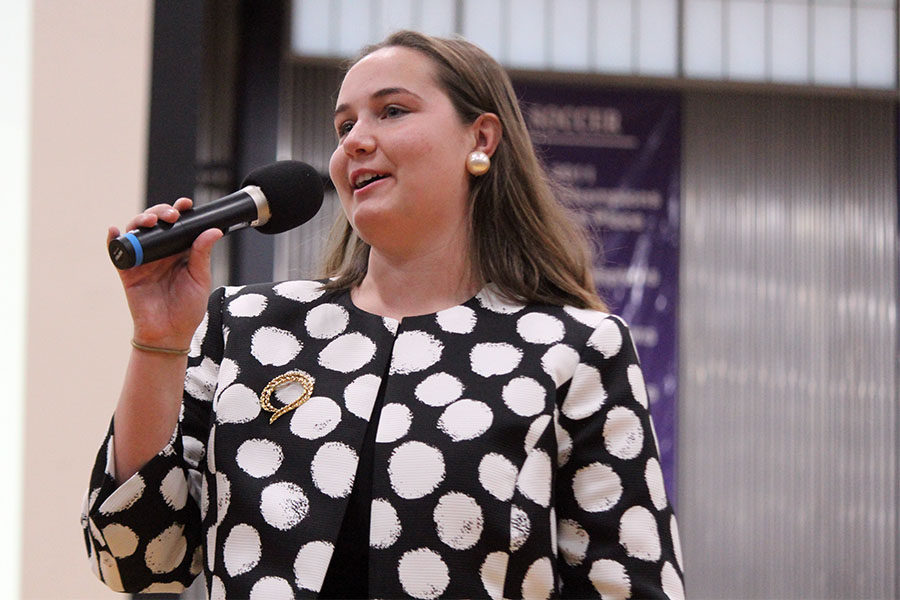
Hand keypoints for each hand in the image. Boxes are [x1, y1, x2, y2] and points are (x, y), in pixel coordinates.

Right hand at [109, 197, 223, 349]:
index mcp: (180, 251)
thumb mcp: (200, 279)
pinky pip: (117, 252)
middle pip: (156, 223)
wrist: (171, 334)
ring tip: (149, 221)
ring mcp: (143, 260)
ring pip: (137, 232)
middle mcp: (161, 252)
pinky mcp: (128, 272)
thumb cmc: (188, 309)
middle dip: (161, 212)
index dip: (180, 212)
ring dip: (139, 221)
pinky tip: (115, 231)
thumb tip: (213, 230)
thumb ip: (202, 254)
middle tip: (171, 215)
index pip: (178, 225)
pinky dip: (113, 239)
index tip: (186, 205)